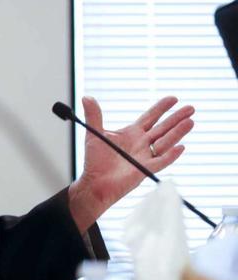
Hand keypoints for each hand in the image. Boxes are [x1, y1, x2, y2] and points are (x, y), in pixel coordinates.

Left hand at [69, 95, 194, 229]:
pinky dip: (170, 155)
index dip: (161, 108)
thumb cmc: (95, 160)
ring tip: (190, 122)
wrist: (94, 182)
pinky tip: (180, 147)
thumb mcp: (94, 134)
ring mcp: (145, 156)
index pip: (150, 117)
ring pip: (165, 142)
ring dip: (177, 133)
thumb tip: (87, 97)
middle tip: (191, 108)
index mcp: (132, 133)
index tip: (173, 98)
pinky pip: (160, 162)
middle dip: (176, 118)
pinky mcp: (144, 169)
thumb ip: (94, 116)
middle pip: (163, 128)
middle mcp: (142, 143)